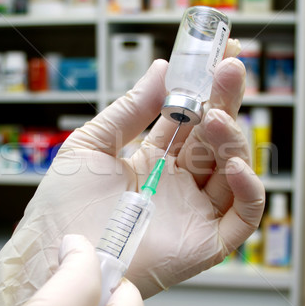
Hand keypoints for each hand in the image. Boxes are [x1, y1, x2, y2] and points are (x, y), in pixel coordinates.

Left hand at [0, 40, 264, 305]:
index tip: (217, 52)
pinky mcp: (205, 243)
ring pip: (233, 170)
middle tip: (230, 68)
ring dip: (233, 139)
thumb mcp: (91, 145)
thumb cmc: (64, 205)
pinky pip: (243, 217)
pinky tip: (234, 166)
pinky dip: (249, 191)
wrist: (55, 253)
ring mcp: (194, 212)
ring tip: (215, 118)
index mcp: (155, 160)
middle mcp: (180, 184)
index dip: (205, 87)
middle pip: (216, 138)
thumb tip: (162, 69)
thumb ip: (130, 110)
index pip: (191, 119)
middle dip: (226, 101)